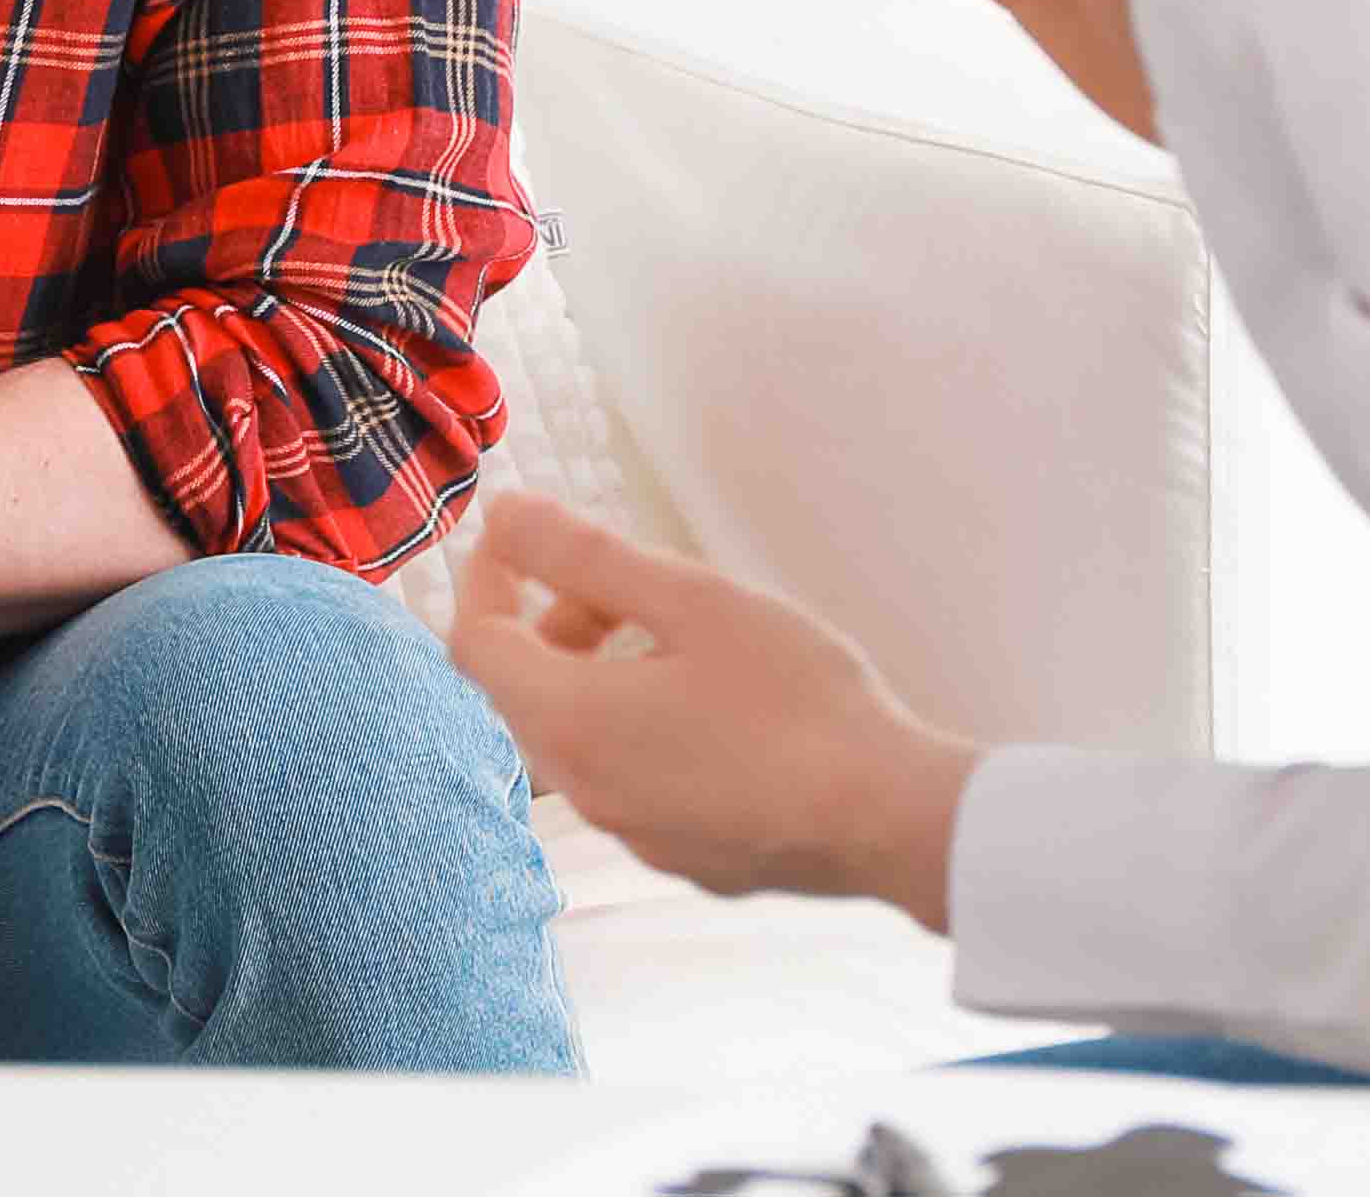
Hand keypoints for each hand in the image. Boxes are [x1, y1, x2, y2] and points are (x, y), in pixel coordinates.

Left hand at [446, 491, 976, 932]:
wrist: (894, 821)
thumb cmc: (798, 702)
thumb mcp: (690, 600)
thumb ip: (585, 554)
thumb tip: (504, 513)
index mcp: (570, 723)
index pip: (474, 642)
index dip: (487, 579)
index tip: (523, 537)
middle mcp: (585, 790)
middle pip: (522, 691)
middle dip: (550, 623)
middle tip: (617, 586)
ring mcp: (634, 833)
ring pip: (576, 737)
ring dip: (596, 674)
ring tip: (674, 637)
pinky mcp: (684, 856)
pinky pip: (629, 777)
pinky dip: (638, 726)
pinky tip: (714, 706)